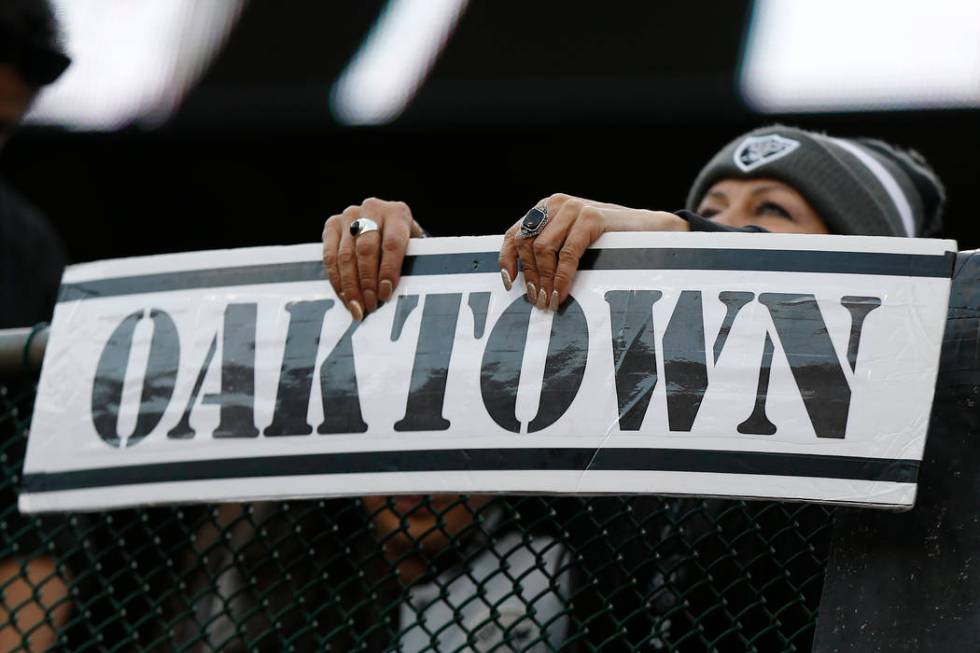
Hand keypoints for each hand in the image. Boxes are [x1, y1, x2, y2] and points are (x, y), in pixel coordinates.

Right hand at [322, 198, 423, 319]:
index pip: (392, 243)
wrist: (385, 225)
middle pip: (366, 250)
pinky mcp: (332, 225)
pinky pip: (329, 256)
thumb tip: (391, 293)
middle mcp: (372, 209)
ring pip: (345, 255)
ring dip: (350, 286)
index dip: (388, 271)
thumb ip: (406, 265)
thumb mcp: (412, 249)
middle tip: (370, 305)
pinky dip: (336, 280)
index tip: (385, 294)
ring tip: (357, 307)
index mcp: (397, 213)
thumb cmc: (402, 244)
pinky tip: (344, 297)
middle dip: (367, 282)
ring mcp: (350, 215)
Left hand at [499, 193, 688, 310]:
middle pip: (526, 243)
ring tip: (549, 301)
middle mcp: (556, 204)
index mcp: (546, 208)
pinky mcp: (590, 217)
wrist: (649, 229)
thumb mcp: (572, 241)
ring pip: (543, 249)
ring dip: (544, 280)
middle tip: (537, 301)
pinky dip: (562, 277)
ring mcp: (573, 207)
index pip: (513, 234)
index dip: (507, 260)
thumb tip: (526, 282)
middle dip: (530, 276)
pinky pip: (567, 254)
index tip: (510, 284)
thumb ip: (550, 250)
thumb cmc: (608, 241)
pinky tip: (562, 293)